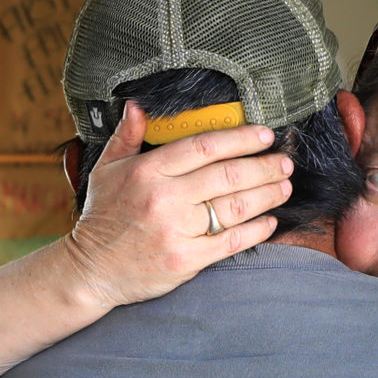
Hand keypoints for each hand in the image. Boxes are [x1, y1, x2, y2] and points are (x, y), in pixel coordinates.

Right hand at [61, 102, 294, 309]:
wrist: (92, 271)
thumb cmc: (102, 218)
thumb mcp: (106, 170)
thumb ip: (127, 137)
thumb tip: (139, 106)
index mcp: (147, 172)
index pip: (204, 146)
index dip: (240, 138)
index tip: (265, 136)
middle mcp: (164, 199)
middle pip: (227, 175)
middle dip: (264, 166)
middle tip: (285, 161)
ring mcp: (177, 231)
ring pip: (235, 206)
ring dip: (267, 194)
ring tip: (284, 186)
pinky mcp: (187, 260)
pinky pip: (231, 241)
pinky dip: (256, 230)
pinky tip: (270, 221)